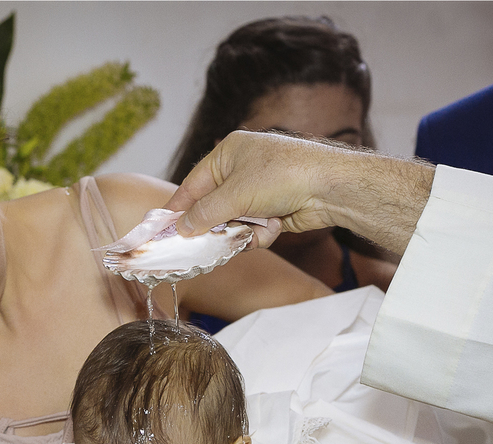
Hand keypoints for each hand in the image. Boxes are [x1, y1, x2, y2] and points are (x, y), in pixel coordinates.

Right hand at [165, 131, 335, 248]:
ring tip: (257, 227)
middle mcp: (242, 170)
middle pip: (213, 207)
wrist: (329, 187)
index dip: (178, 207)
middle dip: (217, 225)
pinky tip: (275, 226)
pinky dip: (262, 232)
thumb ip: (204, 213)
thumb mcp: (235, 194)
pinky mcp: (274, 210)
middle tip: (210, 241)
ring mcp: (259, 191)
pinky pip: (254, 229)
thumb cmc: (283, 176)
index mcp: (228, 153)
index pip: (193, 184)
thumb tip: (182, 228)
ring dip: (244, 230)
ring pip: (234, 222)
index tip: (163, 229)